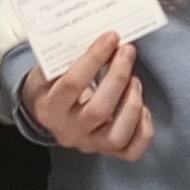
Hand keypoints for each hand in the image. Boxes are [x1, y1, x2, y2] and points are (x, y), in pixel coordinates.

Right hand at [22, 33, 152, 160]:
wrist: (45, 112)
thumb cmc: (51, 84)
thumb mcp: (49, 68)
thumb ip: (69, 56)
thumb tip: (104, 38)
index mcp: (49, 108)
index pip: (73, 84)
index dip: (94, 58)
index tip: (111, 37)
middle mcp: (69, 131)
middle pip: (99, 110)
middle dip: (118, 77)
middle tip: (127, 52)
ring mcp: (89, 145)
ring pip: (117, 135)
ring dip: (132, 104)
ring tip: (135, 80)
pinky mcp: (107, 152)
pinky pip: (132, 151)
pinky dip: (144, 130)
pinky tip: (143, 108)